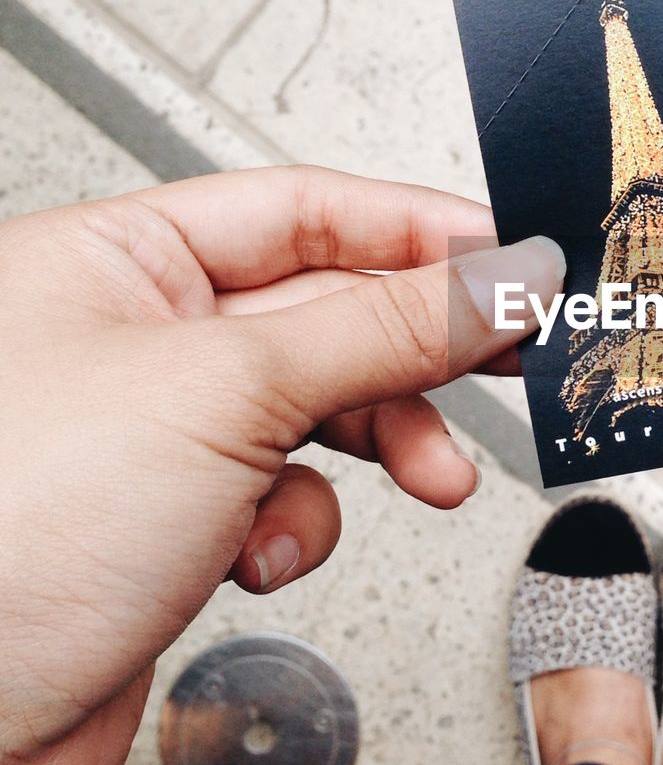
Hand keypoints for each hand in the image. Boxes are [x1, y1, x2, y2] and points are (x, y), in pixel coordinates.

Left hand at [0, 165, 563, 764]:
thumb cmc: (0, 542)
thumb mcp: (229, 388)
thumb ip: (383, 326)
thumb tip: (498, 281)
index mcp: (115, 261)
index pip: (303, 211)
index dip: (418, 231)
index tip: (510, 260)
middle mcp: (136, 339)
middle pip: (327, 311)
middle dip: (419, 347)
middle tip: (511, 356)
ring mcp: (161, 435)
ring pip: (321, 409)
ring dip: (383, 444)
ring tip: (433, 477)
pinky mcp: (179, 523)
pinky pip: (288, 495)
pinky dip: (298, 527)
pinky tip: (263, 554)